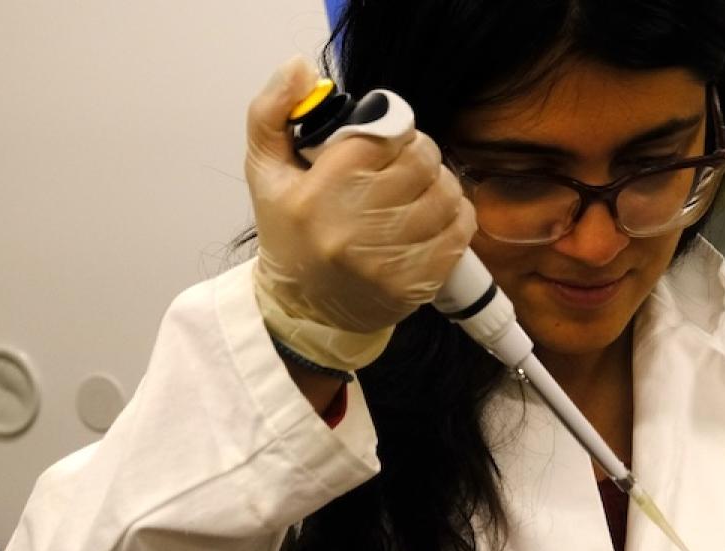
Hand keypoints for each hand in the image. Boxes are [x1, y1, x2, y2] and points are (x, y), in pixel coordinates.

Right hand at [244, 56, 475, 335]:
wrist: (305, 310)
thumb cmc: (290, 234)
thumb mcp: (264, 170)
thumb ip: (272, 111)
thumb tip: (298, 66)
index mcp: (315, 194)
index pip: (382, 135)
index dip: (394, 128)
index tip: (386, 138)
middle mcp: (351, 228)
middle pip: (421, 161)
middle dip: (419, 153)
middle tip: (406, 162)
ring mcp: (386, 260)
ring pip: (445, 193)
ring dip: (440, 183)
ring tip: (420, 189)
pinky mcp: (414, 283)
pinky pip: (459, 231)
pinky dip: (456, 215)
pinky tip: (435, 216)